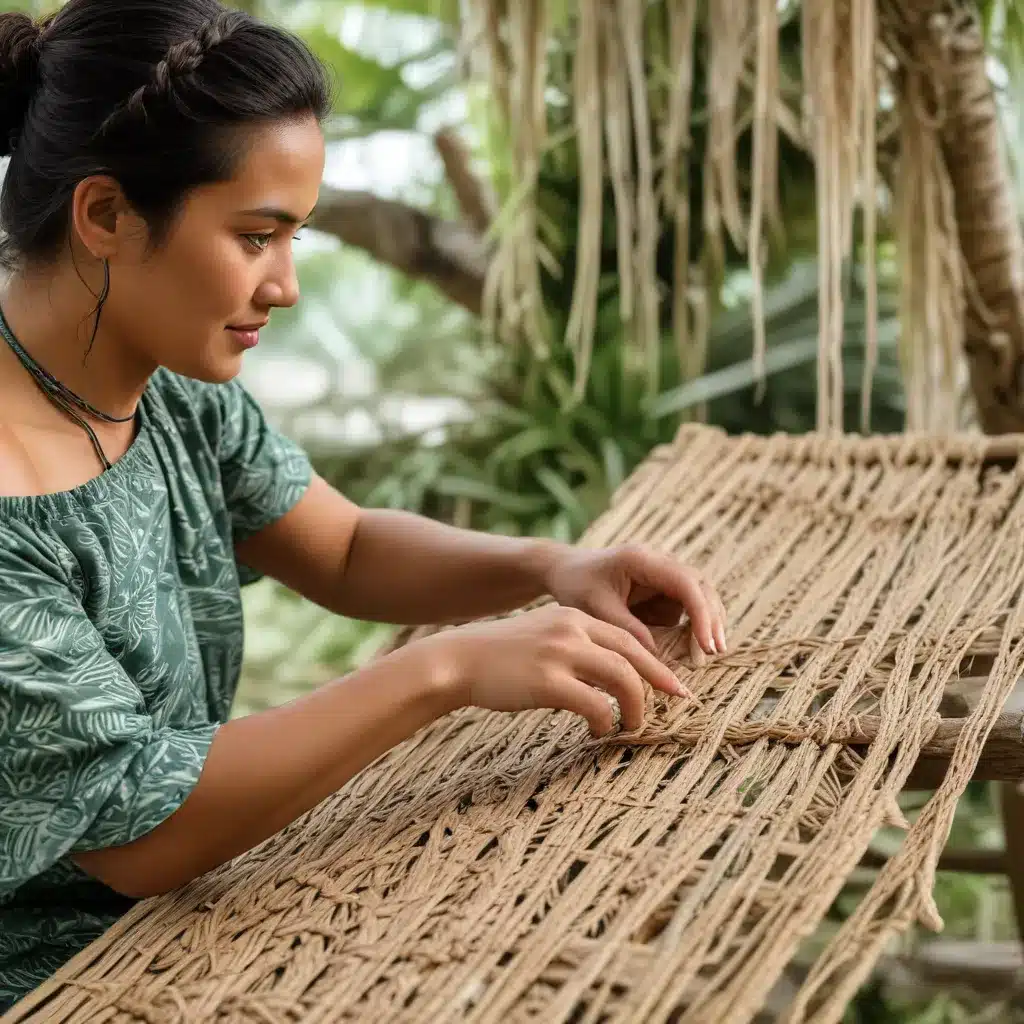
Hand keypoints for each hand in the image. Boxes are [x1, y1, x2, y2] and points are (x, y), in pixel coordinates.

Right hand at [412, 605, 692, 736]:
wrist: (457, 661)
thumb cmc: (498, 657)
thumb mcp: (541, 637)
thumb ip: (573, 647)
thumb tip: (605, 679)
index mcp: (573, 618)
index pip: (627, 638)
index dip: (653, 662)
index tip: (671, 682)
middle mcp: (572, 630)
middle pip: (633, 656)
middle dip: (660, 682)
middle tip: (680, 701)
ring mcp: (561, 654)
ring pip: (622, 680)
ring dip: (636, 708)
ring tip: (633, 726)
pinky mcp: (548, 682)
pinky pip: (595, 705)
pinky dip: (606, 722)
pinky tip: (598, 732)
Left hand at [542, 544, 726, 657]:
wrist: (566, 571)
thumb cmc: (576, 586)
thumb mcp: (594, 608)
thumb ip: (626, 629)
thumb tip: (657, 656)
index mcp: (641, 559)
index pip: (685, 583)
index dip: (701, 613)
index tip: (706, 643)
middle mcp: (659, 562)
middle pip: (700, 586)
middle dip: (711, 618)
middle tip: (716, 650)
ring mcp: (664, 574)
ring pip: (699, 596)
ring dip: (708, 622)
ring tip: (709, 653)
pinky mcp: (663, 589)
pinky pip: (686, 607)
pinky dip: (693, 626)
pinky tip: (695, 648)